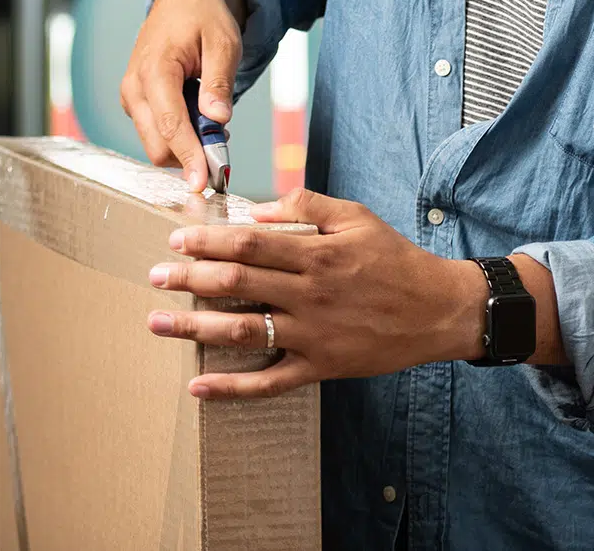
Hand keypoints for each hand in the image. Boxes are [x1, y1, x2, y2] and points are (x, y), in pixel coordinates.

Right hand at [120, 0, 245, 190]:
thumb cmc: (205, 13)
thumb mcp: (224, 41)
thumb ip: (219, 81)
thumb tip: (218, 120)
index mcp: (154, 70)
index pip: (170, 126)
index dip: (188, 158)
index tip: (203, 183)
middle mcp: (134, 87)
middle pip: (157, 145)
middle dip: (190, 156)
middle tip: (225, 147)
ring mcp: (132, 96)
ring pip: (156, 143)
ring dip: (187, 145)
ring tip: (214, 119)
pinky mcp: (137, 102)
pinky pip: (156, 131)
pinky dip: (180, 134)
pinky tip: (200, 115)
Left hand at [143, 189, 489, 398]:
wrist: (438, 310)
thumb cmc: (395, 259)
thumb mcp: (357, 218)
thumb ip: (306, 208)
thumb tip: (254, 211)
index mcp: (317, 255)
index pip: (250, 245)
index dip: (208, 241)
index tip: (177, 239)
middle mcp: (309, 295)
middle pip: (237, 285)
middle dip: (189, 279)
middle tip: (155, 276)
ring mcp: (312, 335)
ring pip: (243, 332)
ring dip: (194, 327)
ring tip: (157, 323)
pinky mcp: (320, 366)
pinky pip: (269, 382)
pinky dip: (232, 387)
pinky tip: (198, 386)